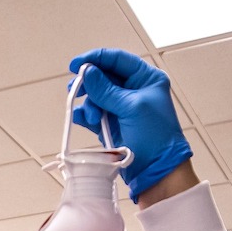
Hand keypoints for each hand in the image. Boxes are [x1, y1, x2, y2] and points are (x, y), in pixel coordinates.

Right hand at [68, 49, 192, 198]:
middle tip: (74, 88)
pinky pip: (93, 113)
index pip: (118, 60)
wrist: (157, 171)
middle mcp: (134, 90)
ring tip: (91, 116)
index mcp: (146, 79)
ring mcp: (122, 108)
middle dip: (89, 83)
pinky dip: (86, 115)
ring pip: (96, 95)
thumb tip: (87, 71)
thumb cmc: (155, 138)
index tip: (75, 64)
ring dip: (89, 103)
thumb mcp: (131, 108)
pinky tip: (82, 118)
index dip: (96, 59)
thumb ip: (107, 89)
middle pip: (104, 77)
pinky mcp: (112, 124)